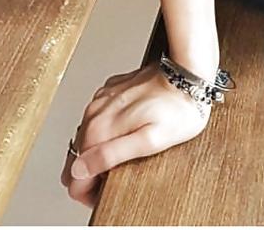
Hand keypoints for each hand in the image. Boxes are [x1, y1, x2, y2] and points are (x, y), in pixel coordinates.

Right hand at [60, 60, 211, 208]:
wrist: (190, 71)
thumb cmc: (179, 108)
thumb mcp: (151, 141)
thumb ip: (112, 155)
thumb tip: (81, 168)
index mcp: (100, 129)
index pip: (74, 176)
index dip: (88, 192)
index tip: (105, 192)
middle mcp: (94, 113)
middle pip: (77, 158)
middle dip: (91, 174)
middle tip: (116, 176)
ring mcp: (101, 99)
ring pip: (86, 138)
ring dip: (98, 152)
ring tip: (124, 154)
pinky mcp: (111, 90)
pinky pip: (98, 119)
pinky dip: (106, 131)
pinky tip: (126, 131)